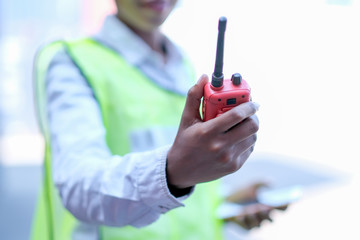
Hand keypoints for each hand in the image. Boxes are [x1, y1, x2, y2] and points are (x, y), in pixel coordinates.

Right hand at [166, 74, 259, 188]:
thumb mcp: (186, 118)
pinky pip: (249, 148)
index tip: (253, 101)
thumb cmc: (184, 141)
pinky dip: (247, 140)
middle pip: (251, 127)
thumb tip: (204, 77)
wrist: (181, 171)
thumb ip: (194, 96)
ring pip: (253, 138)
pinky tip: (236, 137)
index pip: (236, 115)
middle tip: (249, 112)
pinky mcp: (234, 166)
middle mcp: (220, 147)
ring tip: (240, 124)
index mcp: (208, 132)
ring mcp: (229, 158)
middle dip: (253, 116)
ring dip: (250, 128)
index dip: (249, 105)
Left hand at [224, 182, 288, 229]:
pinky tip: (240, 215)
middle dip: (267, 213)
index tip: (287, 202)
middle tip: (265, 207)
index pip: (281, 208)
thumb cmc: (242, 194)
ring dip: (255, 217)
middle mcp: (264, 216)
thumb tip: (271, 182)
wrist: (226, 201)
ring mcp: (256, 222)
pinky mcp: (246, 227)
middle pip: (270, 218)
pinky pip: (247, 226)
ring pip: (259, 223)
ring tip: (249, 210)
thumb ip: (261, 182)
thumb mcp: (251, 186)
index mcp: (269, 206)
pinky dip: (243, 220)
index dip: (285, 206)